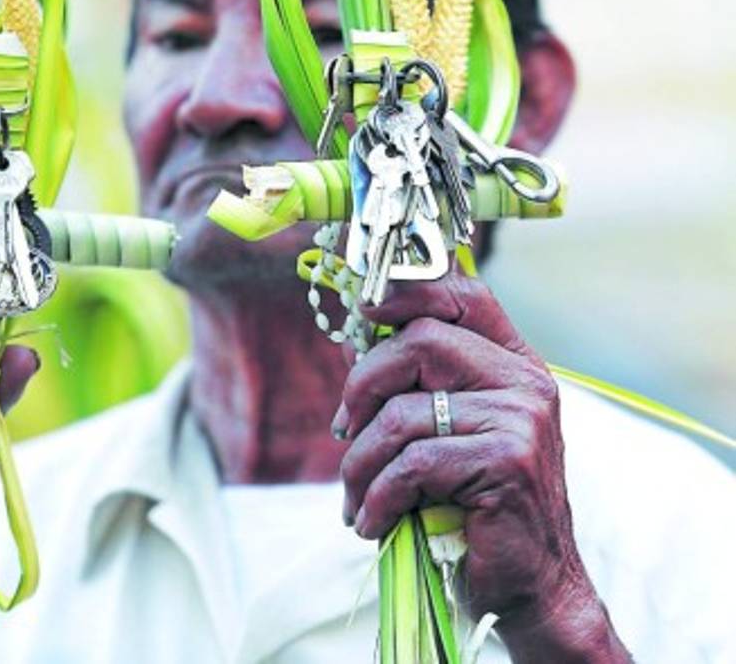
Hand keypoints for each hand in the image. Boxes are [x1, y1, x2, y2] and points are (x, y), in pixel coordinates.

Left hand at [334, 271, 630, 662]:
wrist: (532, 585)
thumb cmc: (476, 505)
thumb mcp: (451, 431)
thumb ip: (417, 383)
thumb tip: (355, 337)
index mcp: (513, 364)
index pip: (463, 295)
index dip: (409, 289)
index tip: (366, 307)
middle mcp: (524, 382)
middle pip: (419, 340)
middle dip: (362, 386)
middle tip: (344, 430)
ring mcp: (521, 420)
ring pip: (403, 413)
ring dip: (361, 462)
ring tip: (356, 496)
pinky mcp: (508, 463)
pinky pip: (413, 465)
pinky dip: (378, 497)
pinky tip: (372, 521)